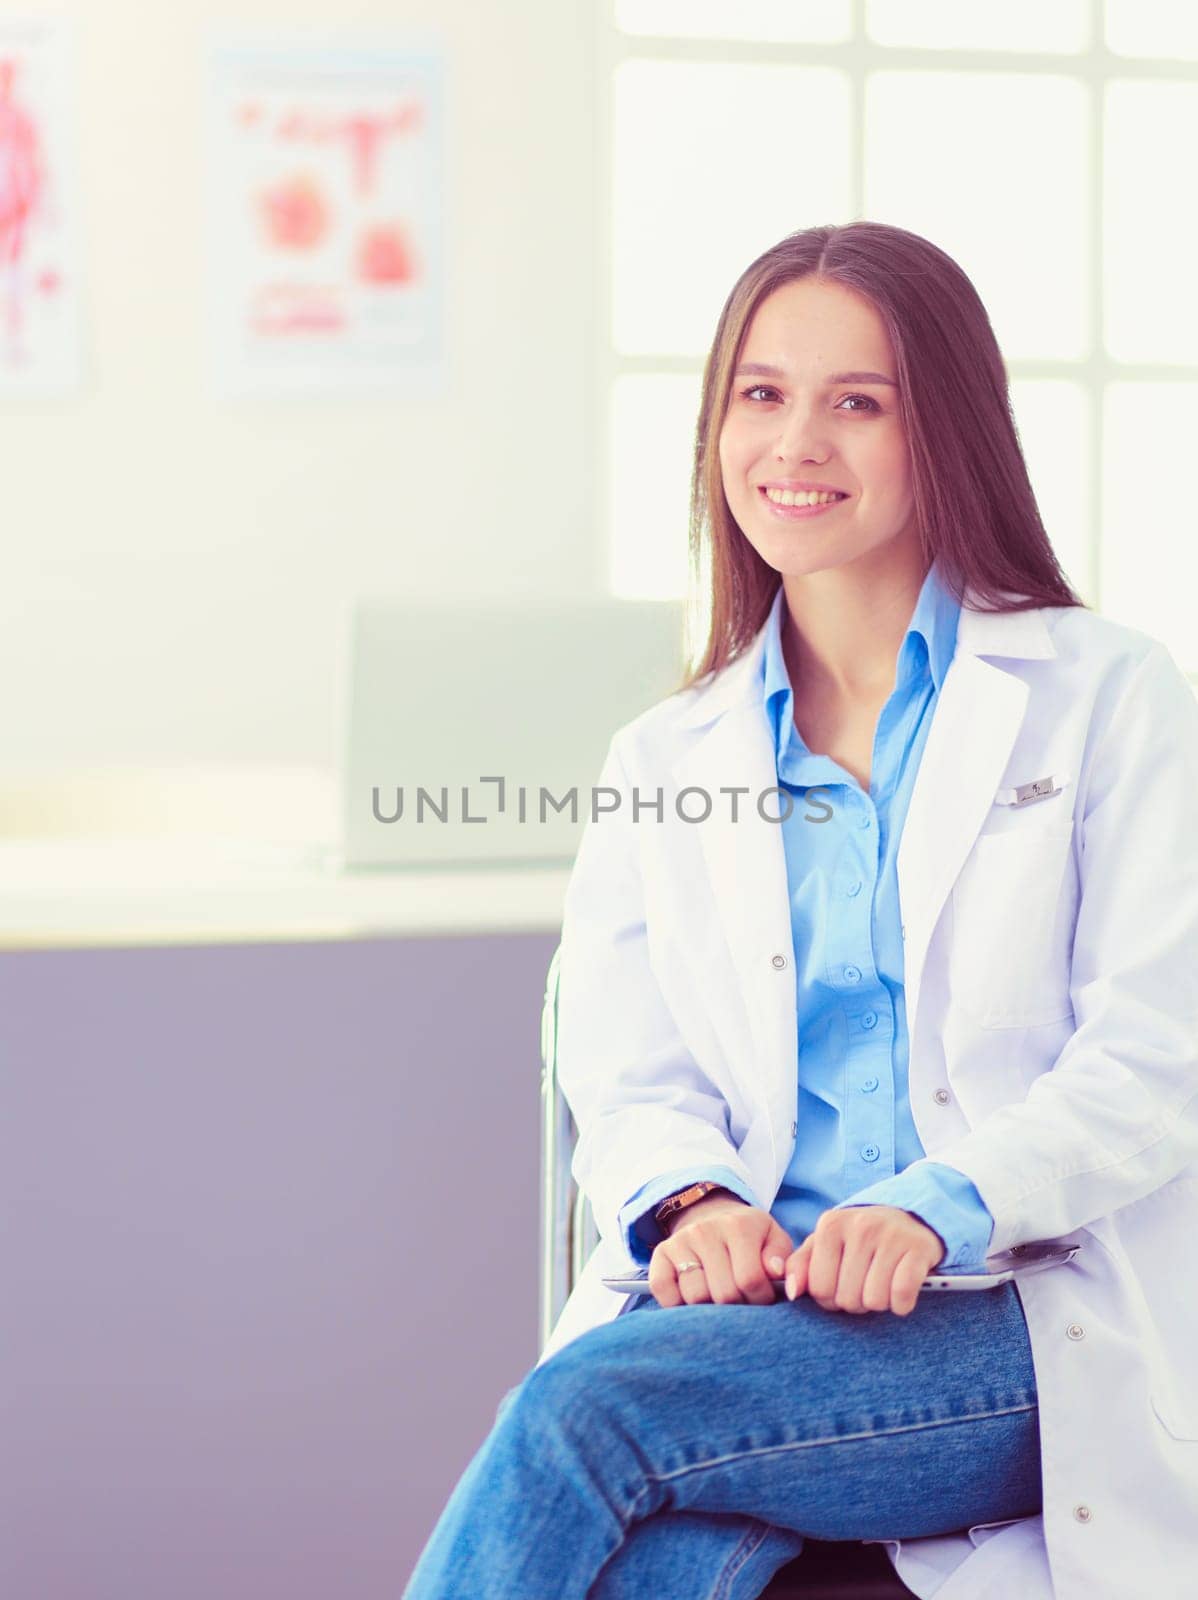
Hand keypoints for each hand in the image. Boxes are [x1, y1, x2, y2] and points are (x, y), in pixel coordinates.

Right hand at [648, 1195, 794, 1307]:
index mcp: (738, 1226)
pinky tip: (693, 1299)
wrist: (712, 1216)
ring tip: (720, 1299)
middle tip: (742, 1301)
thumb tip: (775, 1274)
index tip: (762, 1298)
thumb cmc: (750, 1237)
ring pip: (695, 1297)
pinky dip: (677, 1304)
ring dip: (710, 1308)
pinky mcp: (660, 1254)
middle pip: (723, 1293)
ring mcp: (679, 1241)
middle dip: (738, 1307)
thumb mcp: (773, 1239)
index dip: (760, 1299)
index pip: (749, 1280)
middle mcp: (705, 1231)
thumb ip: (781, 1258)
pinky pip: (664, 1292)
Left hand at [783, 1206, 945, 1316]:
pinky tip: (899, 1291)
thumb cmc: (859, 1238)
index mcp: (831, 1225)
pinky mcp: (917, 1249)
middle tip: (864, 1284)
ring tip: (881, 1284)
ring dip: (879, 1303)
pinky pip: (901, 1296)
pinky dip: (901, 1304)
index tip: (840, 1286)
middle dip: (855, 1301)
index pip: (819, 1288)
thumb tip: (791, 1292)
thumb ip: (800, 1265)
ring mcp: (890, 1236)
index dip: (829, 1298)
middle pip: (847, 1299)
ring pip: (874, 1301)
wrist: (908, 1217)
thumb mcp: (825, 1244)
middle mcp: (859, 1226)